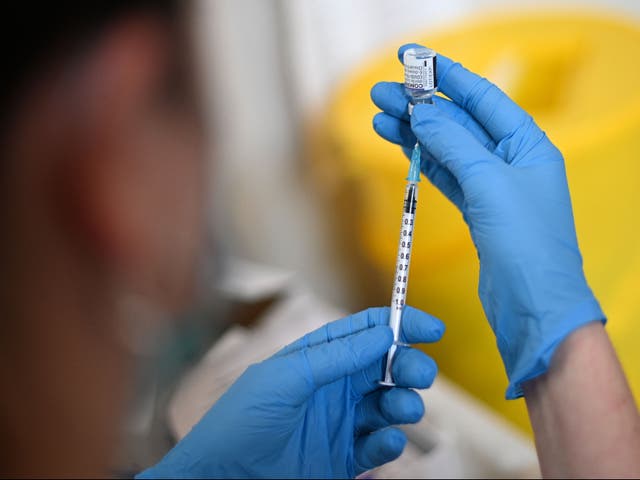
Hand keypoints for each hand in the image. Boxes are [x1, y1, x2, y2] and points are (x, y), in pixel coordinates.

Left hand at [138, 306, 443, 477]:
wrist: (222, 479)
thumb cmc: (240, 421)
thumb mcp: (286, 378)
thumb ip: (336, 356)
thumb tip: (383, 333)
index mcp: (317, 358)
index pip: (364, 332)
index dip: (398, 324)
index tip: (432, 328)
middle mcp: (332, 386)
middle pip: (384, 367)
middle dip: (408, 366)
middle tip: (420, 374)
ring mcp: (339, 422)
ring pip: (386, 405)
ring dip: (403, 403)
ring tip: (403, 409)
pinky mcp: (343, 457)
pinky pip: (377, 445)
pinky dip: (389, 443)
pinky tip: (387, 441)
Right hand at [370, 44, 603, 397]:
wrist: (533, 307)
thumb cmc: (527, 246)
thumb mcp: (490, 184)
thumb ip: (454, 145)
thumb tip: (421, 114)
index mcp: (527, 145)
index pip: (482, 98)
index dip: (446, 77)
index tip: (413, 61)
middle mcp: (511, 161)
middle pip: (458, 123)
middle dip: (419, 106)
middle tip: (381, 93)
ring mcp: (492, 187)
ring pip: (446, 150)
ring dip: (413, 133)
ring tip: (379, 117)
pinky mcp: (476, 211)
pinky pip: (444, 175)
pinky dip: (421, 161)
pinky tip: (400, 145)